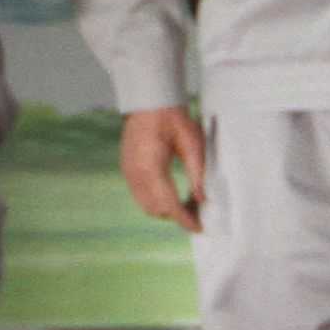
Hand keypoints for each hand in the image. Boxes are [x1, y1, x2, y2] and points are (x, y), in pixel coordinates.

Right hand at [116, 105, 205, 234]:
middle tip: (198, 213)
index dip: (185, 219)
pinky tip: (173, 193)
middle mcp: (136, 173)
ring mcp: (128, 172)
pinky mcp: (126, 169)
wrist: (149, 101)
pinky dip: (156, 201)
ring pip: (146, 205)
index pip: (169, 204)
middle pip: (157, 209)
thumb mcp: (193, 143)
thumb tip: (202, 200)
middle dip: (177, 216)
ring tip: (187, 204)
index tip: (199, 227)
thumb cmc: (173, 118)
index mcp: (152, 167)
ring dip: (166, 210)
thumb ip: (198, 174)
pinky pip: (140, 195)